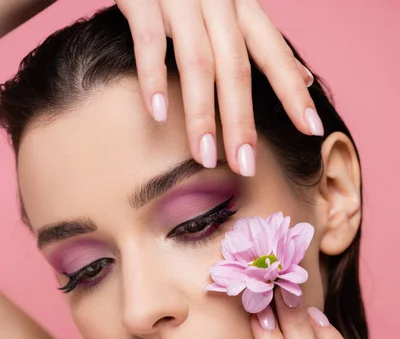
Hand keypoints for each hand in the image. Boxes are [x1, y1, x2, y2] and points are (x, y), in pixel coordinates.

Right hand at [115, 0, 320, 176]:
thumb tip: (305, 78)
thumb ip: (264, 43)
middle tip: (246, 166)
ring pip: (198, 62)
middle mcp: (218, 2)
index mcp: (241, 7)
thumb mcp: (234, 7)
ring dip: (202, 114)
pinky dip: (153, 77)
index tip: (312, 129)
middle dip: (243, 121)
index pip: (273, 54)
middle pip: (236, 69)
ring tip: (204, 156)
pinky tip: (159, 113)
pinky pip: (149, 41)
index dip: (294, 92)